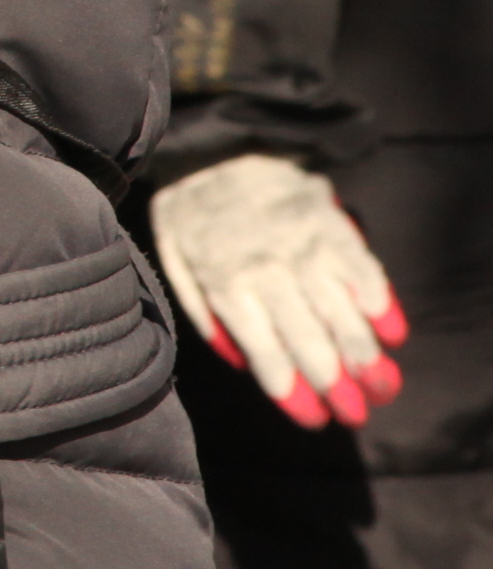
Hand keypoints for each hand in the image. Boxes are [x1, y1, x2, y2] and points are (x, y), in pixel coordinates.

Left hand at [150, 154, 408, 428]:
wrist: (213, 149)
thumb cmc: (194, 218)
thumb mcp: (176, 264)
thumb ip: (206, 315)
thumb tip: (242, 364)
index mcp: (224, 279)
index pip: (263, 346)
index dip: (289, 387)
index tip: (313, 419)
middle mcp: (266, 265)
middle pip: (307, 336)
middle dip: (334, 382)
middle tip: (356, 414)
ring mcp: (300, 243)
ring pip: (339, 309)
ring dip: (364, 353)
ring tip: (382, 386)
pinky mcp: (328, 222)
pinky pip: (361, 266)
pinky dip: (379, 300)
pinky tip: (392, 332)